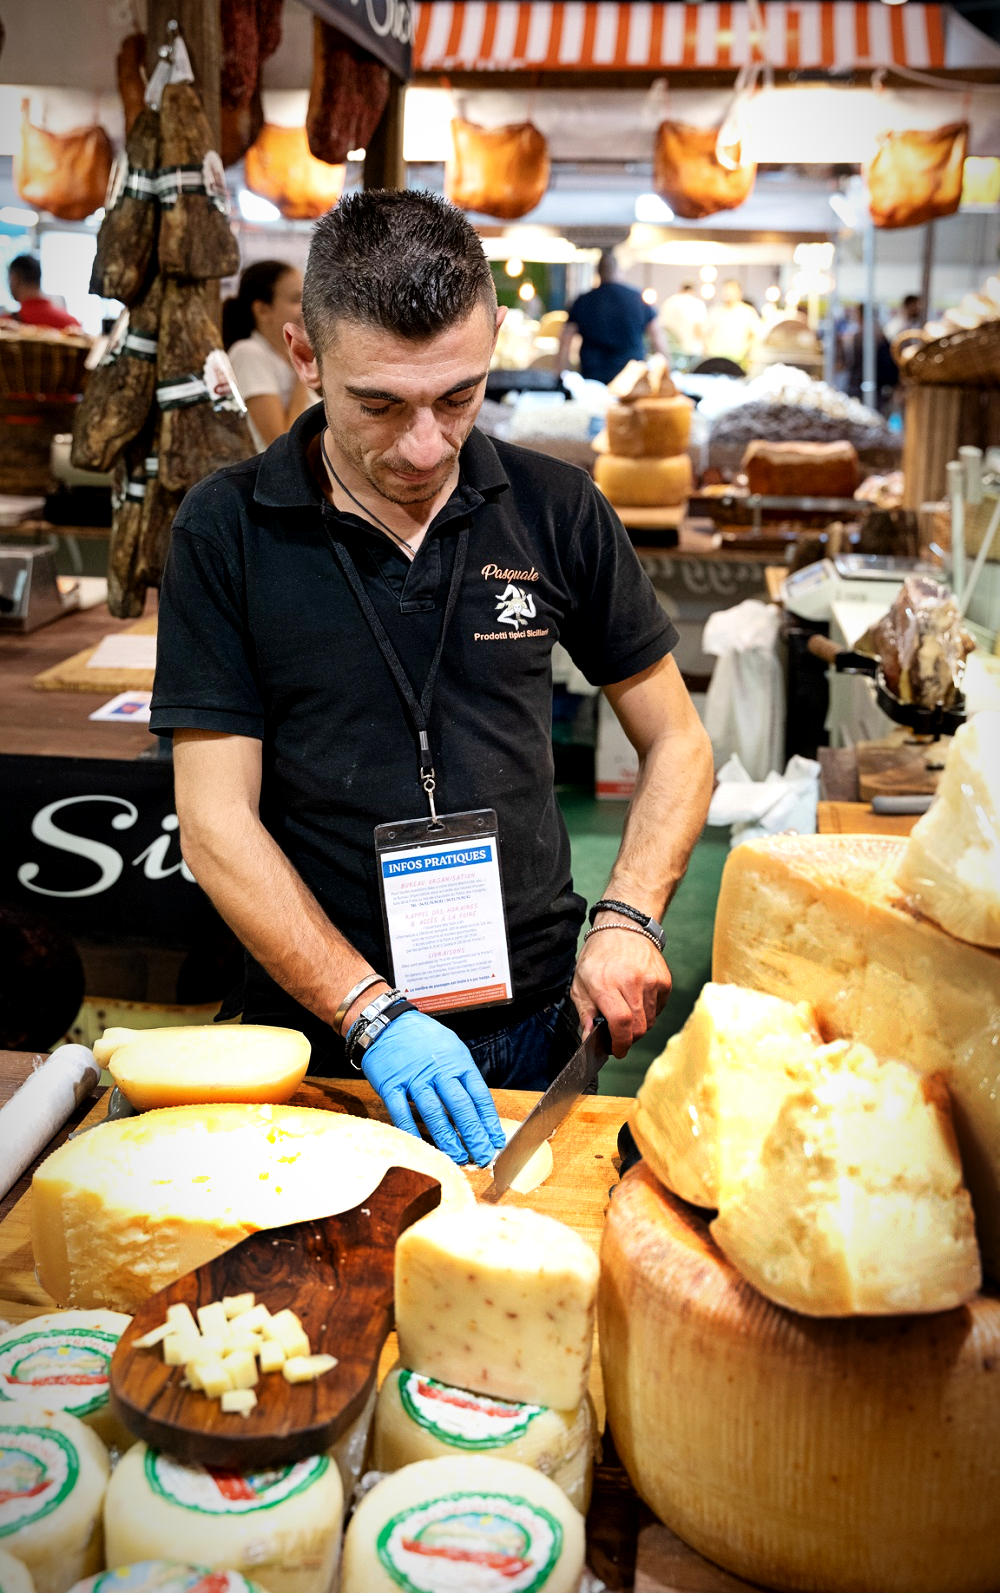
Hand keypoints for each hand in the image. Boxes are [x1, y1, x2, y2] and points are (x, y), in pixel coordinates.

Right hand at [361, 1010, 506, 1167]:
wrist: (385, 1021)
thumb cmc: (421, 1036)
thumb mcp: (450, 1046)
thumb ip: (462, 1073)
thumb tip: (477, 1103)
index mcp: (457, 1061)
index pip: (478, 1095)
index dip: (488, 1120)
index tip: (495, 1139)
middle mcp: (438, 1071)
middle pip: (460, 1107)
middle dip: (474, 1134)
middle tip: (483, 1155)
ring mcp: (414, 1078)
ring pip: (434, 1113)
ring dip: (448, 1138)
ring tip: (459, 1157)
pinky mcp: (391, 1085)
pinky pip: (401, 1112)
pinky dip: (411, 1131)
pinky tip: (422, 1147)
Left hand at [571, 928, 671, 1057]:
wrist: (623, 927)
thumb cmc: (598, 957)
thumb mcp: (580, 983)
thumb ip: (585, 1013)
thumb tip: (589, 1039)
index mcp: (606, 983)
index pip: (621, 1022)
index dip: (620, 1043)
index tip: (616, 1050)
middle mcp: (631, 982)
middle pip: (638, 1027)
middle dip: (629, 1039)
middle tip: (620, 1037)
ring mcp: (651, 980)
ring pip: (650, 1021)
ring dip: (639, 1026)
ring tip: (627, 1013)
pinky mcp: (664, 980)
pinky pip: (658, 1009)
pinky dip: (649, 1012)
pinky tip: (638, 1000)